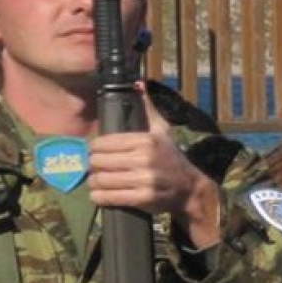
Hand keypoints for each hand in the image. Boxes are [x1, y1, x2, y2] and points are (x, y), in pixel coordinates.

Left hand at [89, 82, 220, 247]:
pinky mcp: (142, 198)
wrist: (189, 188)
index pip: (103, 143)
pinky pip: (108, 197)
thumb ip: (148, 108)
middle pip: (98, 161)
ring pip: (100, 180)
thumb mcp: (163, 131)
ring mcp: (144, 180)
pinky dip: (99, 197)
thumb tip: (139, 84)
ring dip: (94, 182)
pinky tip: (100, 194)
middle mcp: (144, 159)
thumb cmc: (171, 158)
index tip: (97, 153)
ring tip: (96, 181)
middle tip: (95, 168)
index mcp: (146, 140)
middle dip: (93, 165)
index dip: (94, 149)